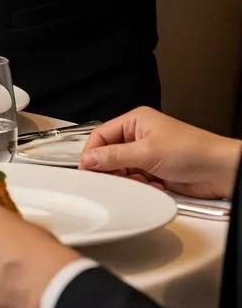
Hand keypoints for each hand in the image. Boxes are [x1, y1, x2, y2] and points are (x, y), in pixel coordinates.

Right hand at [79, 107, 241, 198]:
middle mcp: (139, 136)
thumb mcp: (146, 153)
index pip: (102, 134)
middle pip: (110, 152)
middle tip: (105, 179)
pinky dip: (139, 185)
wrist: (221, 170)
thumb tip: (90, 159)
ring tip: (135, 182)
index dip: (92, 151)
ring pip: (123, 168)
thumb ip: (115, 157)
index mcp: (135, 121)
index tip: (86, 168)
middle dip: (109, 167)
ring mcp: (147, 154)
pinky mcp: (156, 171)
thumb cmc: (193, 151)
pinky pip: (136, 179)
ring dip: (127, 178)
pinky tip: (150, 185)